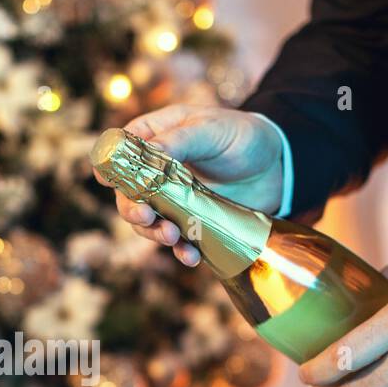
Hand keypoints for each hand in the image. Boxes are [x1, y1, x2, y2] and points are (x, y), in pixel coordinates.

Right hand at [91, 104, 285, 265]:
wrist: (279, 165)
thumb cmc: (243, 136)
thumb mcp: (212, 129)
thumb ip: (179, 140)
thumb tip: (147, 155)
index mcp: (156, 137)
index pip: (121, 151)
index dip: (110, 168)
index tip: (109, 183)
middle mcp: (157, 171)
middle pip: (128, 195)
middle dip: (133, 210)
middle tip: (146, 218)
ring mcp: (172, 199)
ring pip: (148, 222)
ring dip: (154, 234)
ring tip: (172, 236)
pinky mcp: (191, 222)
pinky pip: (177, 241)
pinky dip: (181, 251)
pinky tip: (191, 256)